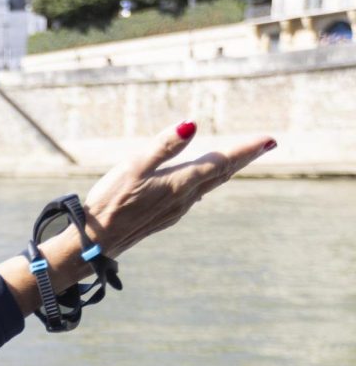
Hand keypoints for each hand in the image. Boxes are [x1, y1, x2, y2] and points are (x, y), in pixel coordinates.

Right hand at [81, 120, 276, 256]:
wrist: (96, 241)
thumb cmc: (111, 200)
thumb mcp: (134, 165)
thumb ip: (164, 145)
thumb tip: (192, 124)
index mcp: (181, 182)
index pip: (221, 161)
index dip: (246, 149)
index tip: (269, 139)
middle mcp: (184, 198)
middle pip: (221, 174)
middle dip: (243, 158)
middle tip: (265, 145)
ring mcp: (176, 211)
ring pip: (209, 186)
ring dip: (225, 171)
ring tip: (237, 160)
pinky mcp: (164, 218)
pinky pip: (193, 197)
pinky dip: (205, 184)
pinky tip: (200, 185)